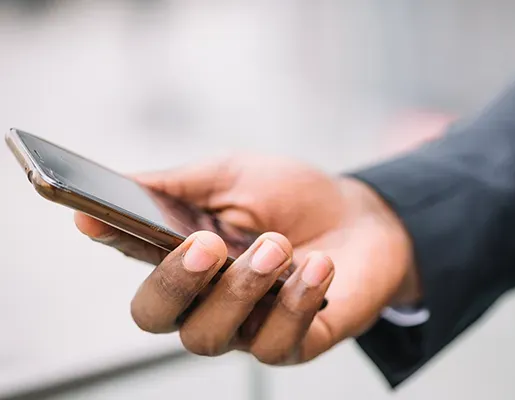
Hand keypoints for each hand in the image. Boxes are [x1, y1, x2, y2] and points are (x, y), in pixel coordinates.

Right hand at [75, 155, 416, 363]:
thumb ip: (181, 185)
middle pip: (157, 317)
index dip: (110, 239)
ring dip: (242, 287)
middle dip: (174, 283)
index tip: (91, 216)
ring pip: (211, 337)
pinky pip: (275, 343)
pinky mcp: (292, 345)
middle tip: (206, 245)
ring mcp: (248, 326)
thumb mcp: (235, 177)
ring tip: (277, 245)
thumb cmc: (294, 197)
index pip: (135, 258)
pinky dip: (296, 302)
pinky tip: (319, 267)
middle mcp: (208, 299)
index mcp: (188, 256)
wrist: (365, 218)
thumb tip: (122, 185)